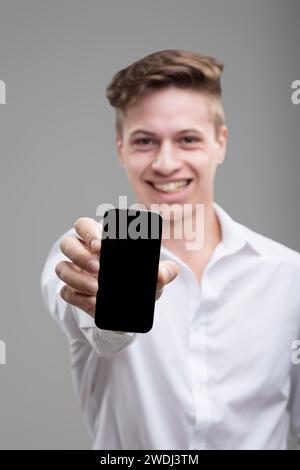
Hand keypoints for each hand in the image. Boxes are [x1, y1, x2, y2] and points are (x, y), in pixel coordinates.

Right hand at [55, 217, 178, 316]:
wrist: (130, 309)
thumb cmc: (138, 282)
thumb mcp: (153, 278)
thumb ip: (163, 272)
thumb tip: (161, 273)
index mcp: (99, 240)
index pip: (84, 226)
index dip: (88, 232)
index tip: (100, 245)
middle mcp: (82, 253)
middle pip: (68, 244)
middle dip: (80, 254)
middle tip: (98, 268)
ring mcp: (75, 272)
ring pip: (62, 268)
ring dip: (77, 277)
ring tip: (97, 288)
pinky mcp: (72, 292)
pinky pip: (65, 292)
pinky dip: (77, 297)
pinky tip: (92, 301)